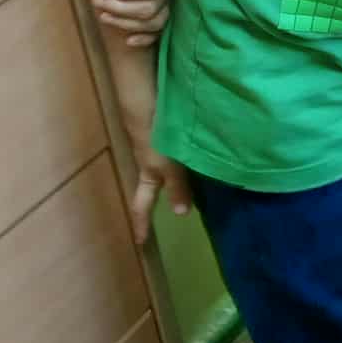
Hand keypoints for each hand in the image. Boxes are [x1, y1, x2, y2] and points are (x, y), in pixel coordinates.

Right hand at [123, 111, 190, 244]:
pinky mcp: (167, 130)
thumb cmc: (154, 137)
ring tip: (194, 185)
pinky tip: (201, 154)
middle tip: (172, 212)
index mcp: (148, 174)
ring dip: (176, 176)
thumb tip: (182, 214)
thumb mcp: (165, 165)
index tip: (140, 242)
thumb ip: (176, 186)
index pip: (142, 205)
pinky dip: (185, 156)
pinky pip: (176, 149)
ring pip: (166, 166)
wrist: (146, 100)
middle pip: (152, 185)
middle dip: (157, 200)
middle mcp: (151, 162)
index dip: (141, 223)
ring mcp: (158, 146)